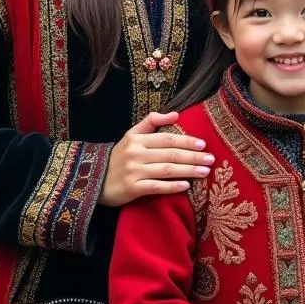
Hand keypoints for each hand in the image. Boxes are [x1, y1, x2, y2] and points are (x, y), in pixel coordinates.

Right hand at [99, 110, 214, 205]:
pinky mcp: (131, 189)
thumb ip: (152, 122)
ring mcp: (133, 171)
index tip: (203, 144)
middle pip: (170, 154)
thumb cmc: (119, 157)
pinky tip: (186, 186)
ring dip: (188, 171)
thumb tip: (176, 114)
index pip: (167, 139)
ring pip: (166, 170)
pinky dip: (172, 186)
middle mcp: (135, 154)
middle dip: (193, 157)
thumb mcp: (131, 135)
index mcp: (137, 139)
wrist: (94, 181)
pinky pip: (156, 187)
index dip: (186, 141)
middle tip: (211, 159)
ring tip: (205, 172)